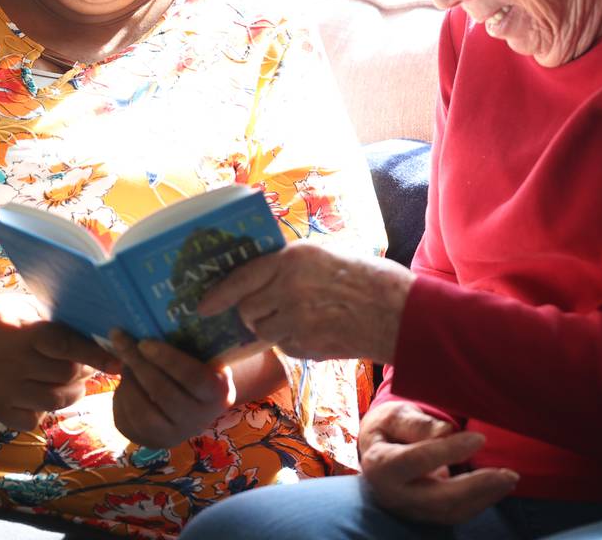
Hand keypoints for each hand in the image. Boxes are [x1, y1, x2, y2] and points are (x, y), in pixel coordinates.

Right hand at [0, 292, 120, 430]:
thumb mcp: (26, 306)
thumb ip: (57, 321)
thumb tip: (100, 333)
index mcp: (21, 332)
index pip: (67, 347)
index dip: (96, 355)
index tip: (119, 360)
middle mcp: (10, 363)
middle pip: (66, 376)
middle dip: (85, 370)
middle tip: (88, 364)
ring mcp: (1, 390)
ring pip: (56, 401)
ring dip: (72, 391)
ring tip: (71, 379)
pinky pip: (33, 420)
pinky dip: (45, 410)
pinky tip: (42, 392)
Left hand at [110, 331, 235, 447]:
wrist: (195, 407)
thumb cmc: (200, 369)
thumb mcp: (205, 356)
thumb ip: (191, 343)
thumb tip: (158, 316)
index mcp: (218, 394)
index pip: (193, 378)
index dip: (167, 359)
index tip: (145, 341)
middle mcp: (199, 420)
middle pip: (163, 393)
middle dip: (139, 364)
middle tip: (122, 341)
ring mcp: (174, 436)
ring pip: (143, 412)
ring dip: (128, 383)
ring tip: (123, 362)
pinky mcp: (151, 442)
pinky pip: (128, 422)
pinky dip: (120, 398)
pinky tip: (124, 382)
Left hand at [198, 240, 413, 361]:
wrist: (398, 312)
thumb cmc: (366, 277)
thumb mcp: (324, 254)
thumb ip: (290, 263)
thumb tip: (260, 273)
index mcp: (292, 259)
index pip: (241, 278)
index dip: (218, 294)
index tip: (203, 305)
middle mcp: (288, 289)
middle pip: (247, 309)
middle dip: (250, 311)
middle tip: (267, 307)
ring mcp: (296, 321)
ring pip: (262, 331)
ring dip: (270, 327)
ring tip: (296, 318)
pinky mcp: (306, 347)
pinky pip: (284, 346)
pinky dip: (290, 341)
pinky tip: (314, 330)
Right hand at [359, 401, 518, 524]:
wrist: (378, 452)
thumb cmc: (388, 428)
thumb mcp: (395, 416)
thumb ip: (417, 424)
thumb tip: (446, 430)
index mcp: (381, 465)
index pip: (417, 460)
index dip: (449, 450)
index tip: (480, 438)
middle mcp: (394, 494)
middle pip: (439, 497)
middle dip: (477, 487)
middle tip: (508, 473)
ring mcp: (411, 509)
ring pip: (451, 511)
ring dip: (485, 497)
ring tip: (510, 479)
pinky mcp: (426, 515)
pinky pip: (456, 514)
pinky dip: (480, 503)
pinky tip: (498, 487)